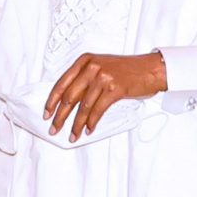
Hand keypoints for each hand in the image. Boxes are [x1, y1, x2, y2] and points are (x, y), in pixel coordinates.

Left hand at [44, 52, 166, 141]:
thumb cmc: (125, 70)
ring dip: (76, 124)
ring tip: (72, 135)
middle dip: (60, 116)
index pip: (61, 83)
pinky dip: (92, 122)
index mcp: (84, 61)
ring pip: (83, 106)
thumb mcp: (100, 67)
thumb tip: (67, 101)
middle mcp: (91, 68)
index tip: (46, 113)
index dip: (51, 100)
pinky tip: (88, 130)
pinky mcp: (115, 89)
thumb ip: (84, 79)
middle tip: (54, 128)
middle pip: (69, 96)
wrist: (150, 68)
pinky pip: (98, 110)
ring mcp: (103, 78)